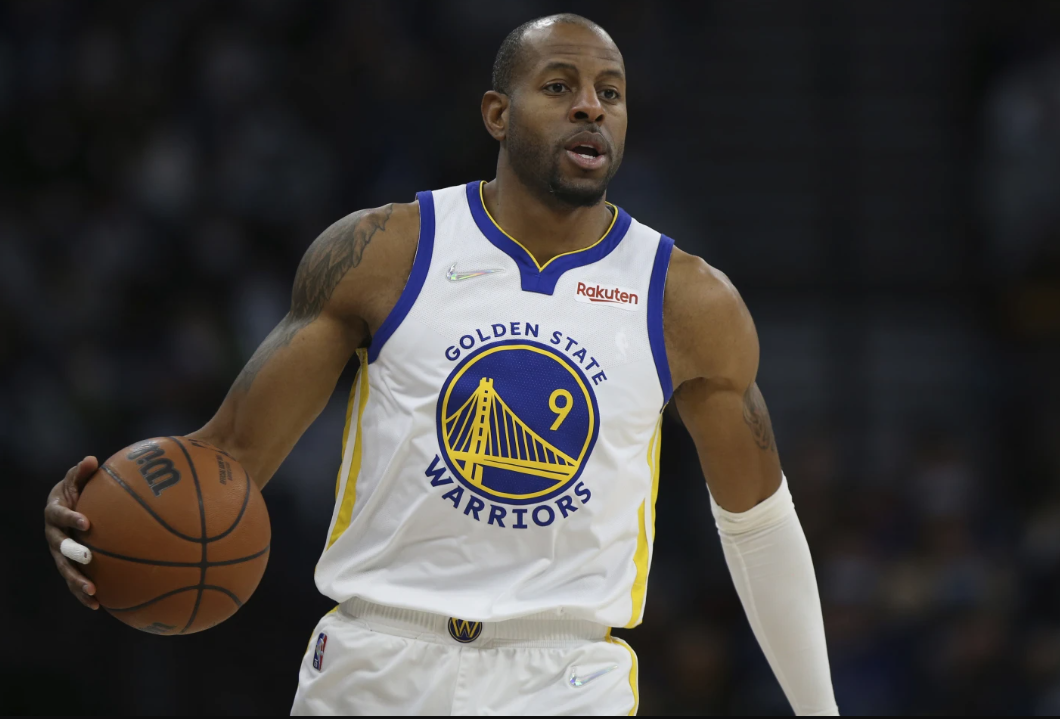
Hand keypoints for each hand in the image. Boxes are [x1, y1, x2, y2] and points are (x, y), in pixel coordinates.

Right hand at [44, 457, 98, 608]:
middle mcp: (52, 534)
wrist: (66, 508)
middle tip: (88, 558)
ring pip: (65, 569)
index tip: (86, 522)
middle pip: (59, 547)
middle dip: (72, 553)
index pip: (59, 515)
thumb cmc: (77, 490)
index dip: (70, 518)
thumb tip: (91, 460)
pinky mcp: (68, 565)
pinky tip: (99, 605)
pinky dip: (83, 594)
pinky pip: (74, 581)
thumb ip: (83, 472)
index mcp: (53, 512)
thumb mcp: (78, 479)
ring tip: (93, 591)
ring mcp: (59, 552)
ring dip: (77, 581)